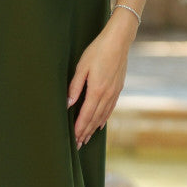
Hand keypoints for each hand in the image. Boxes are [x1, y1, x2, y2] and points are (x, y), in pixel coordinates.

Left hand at [66, 11, 135, 147]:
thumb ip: (75, 86)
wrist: (118, 41)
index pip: (86, 115)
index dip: (79, 128)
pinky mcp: (118, 89)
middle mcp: (107, 95)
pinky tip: (99, 125)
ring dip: (93, 128)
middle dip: (85, 132)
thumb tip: (68, 104)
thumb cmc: (97, 51)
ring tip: (86, 138)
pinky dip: (103, 119)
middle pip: (94, 119)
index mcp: (96, 90)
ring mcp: (114, 93)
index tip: (74, 139)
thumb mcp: (82, 67)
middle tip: (78, 145)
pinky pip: (110, 109)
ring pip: (103, 116)